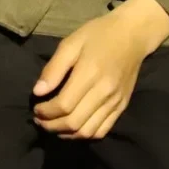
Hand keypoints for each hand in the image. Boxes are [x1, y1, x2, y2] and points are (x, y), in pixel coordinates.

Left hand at [31, 0, 168, 140]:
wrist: (133, 34)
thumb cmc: (99, 34)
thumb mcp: (72, 42)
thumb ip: (54, 68)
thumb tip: (38, 92)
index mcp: (90, 73)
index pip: (63, 105)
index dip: (45, 112)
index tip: (36, 108)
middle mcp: (104, 91)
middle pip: (74, 122)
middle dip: (51, 126)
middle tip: (39, 120)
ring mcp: (115, 101)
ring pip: (87, 131)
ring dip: (66, 134)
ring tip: (53, 125)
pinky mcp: (122, 106)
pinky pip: (102, 131)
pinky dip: (84, 135)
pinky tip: (73, 128)